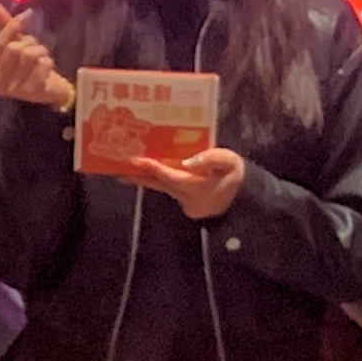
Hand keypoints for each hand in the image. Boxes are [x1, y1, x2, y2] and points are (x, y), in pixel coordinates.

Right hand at [0, 2, 71, 109]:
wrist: (49, 91)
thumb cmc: (29, 67)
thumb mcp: (16, 44)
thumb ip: (5, 26)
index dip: (13, 27)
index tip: (28, 14)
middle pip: (14, 49)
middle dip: (29, 43)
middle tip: (35, 49)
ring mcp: (14, 90)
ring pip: (29, 55)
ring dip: (40, 52)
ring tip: (41, 58)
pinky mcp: (32, 92)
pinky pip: (43, 65)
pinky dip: (48, 62)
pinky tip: (47, 70)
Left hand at [126, 146, 249, 220]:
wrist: (243, 199)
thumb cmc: (235, 176)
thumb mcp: (230, 163)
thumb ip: (211, 158)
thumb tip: (187, 160)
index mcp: (198, 186)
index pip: (171, 176)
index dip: (154, 168)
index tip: (137, 160)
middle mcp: (187, 197)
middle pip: (159, 185)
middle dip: (139, 177)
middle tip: (118, 171)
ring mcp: (185, 201)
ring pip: (161, 188)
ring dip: (144, 179)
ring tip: (124, 172)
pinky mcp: (184, 201)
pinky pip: (167, 188)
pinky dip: (156, 180)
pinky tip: (145, 172)